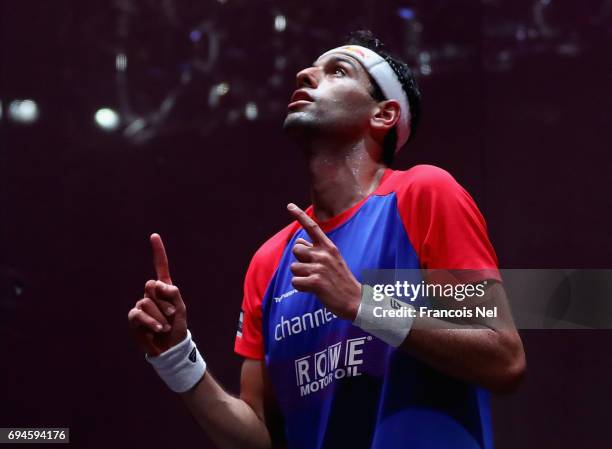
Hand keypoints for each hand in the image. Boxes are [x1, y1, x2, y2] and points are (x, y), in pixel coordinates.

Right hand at [128, 233, 187, 355]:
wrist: (170, 347)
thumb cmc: (177, 326)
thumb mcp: (180, 307)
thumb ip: (172, 292)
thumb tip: (157, 285)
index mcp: (164, 288)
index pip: (160, 267)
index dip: (158, 252)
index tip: (154, 236)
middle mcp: (151, 294)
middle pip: (152, 286)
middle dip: (164, 301)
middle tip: (171, 314)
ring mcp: (141, 305)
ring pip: (147, 302)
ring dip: (160, 316)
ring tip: (165, 326)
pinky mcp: (134, 318)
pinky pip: (139, 314)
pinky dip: (151, 322)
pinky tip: (158, 330)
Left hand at [287, 203, 360, 320]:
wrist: (355, 301)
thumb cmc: (340, 281)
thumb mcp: (333, 260)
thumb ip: (316, 250)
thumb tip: (299, 242)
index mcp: (329, 247)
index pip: (312, 227)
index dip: (299, 216)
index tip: (289, 205)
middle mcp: (324, 254)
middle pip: (296, 249)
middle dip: (299, 260)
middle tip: (314, 270)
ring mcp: (320, 268)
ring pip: (294, 267)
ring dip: (300, 276)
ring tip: (315, 281)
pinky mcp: (315, 282)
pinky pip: (295, 282)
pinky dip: (300, 288)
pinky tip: (313, 290)